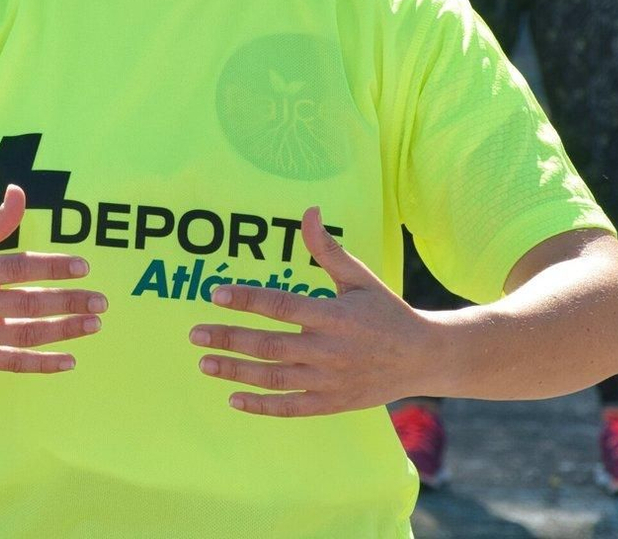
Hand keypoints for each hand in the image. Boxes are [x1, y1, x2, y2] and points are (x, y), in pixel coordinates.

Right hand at [0, 184, 105, 372]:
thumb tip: (19, 191)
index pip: (16, 267)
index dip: (51, 267)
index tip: (83, 266)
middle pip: (26, 304)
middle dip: (67, 302)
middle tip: (101, 300)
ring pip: (24, 335)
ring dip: (63, 331)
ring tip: (94, 324)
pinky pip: (12, 363)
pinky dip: (42, 364)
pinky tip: (70, 360)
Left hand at [189, 206, 438, 417]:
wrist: (424, 358)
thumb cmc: (385, 311)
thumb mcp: (359, 277)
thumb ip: (328, 250)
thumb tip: (308, 212)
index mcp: (334, 315)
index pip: (282, 306)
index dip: (247, 299)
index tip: (215, 294)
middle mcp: (329, 350)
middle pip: (270, 345)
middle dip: (229, 339)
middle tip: (194, 333)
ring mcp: (330, 380)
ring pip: (275, 378)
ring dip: (236, 372)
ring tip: (204, 362)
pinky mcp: (332, 402)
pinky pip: (292, 406)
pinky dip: (262, 405)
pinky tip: (234, 398)